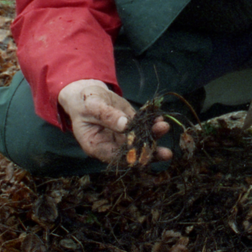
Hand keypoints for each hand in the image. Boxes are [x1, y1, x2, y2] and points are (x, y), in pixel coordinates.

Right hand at [57, 79, 171, 163]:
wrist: (88, 93)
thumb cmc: (84, 102)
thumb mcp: (92, 106)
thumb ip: (107, 115)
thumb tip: (124, 125)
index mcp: (97, 146)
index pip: (116, 157)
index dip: (132, 157)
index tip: (146, 154)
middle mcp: (112, 145)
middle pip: (132, 153)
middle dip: (150, 153)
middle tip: (166, 153)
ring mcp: (122, 135)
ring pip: (141, 141)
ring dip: (154, 137)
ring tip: (164, 127)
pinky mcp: (131, 124)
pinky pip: (143, 127)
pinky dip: (152, 125)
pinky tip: (160, 120)